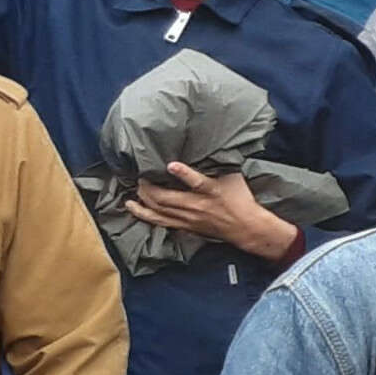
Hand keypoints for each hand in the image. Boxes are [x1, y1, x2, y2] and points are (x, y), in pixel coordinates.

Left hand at [129, 162, 303, 264]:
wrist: (245, 227)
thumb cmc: (239, 198)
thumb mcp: (233, 176)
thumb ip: (217, 164)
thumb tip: (207, 147)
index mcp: (210, 191)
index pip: (197, 182)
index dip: (183, 173)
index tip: (170, 164)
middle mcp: (196, 206)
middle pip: (166, 200)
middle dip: (148, 190)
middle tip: (140, 179)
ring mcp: (189, 219)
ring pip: (160, 214)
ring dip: (143, 206)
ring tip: (130, 200)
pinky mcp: (186, 227)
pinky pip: (163, 223)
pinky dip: (148, 217)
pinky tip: (139, 213)